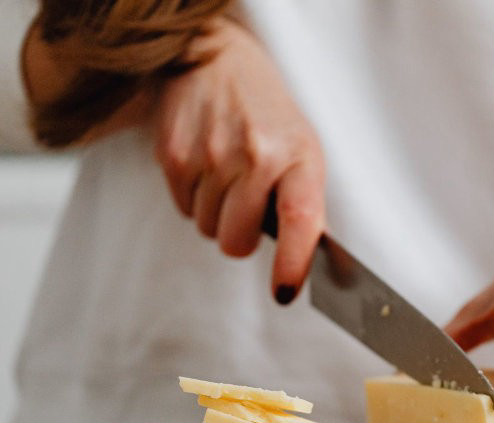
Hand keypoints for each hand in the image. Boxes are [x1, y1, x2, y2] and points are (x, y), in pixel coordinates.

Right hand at [154, 18, 324, 301]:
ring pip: (208, 229)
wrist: (216, 58)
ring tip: (227, 175)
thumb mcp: (304, 150)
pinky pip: (183, 209)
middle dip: (240, 236)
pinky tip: (206, 166)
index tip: (283, 292)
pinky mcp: (173, 154)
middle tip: (247, 205)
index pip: (300, 221)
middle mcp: (255, 156)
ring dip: (217, 215)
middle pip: (236, 242)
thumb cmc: (269, 116)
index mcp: (299, 158)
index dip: (292, 264)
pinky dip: (194, 198)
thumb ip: (307, 204)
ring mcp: (211, 154)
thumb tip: (319, 264)